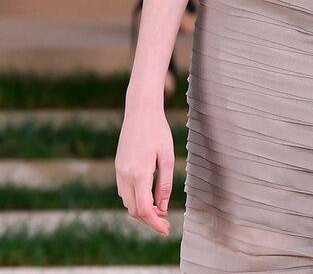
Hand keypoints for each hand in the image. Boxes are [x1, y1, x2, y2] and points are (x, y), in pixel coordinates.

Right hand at [115, 103, 174, 235]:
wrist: (140, 110)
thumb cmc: (157, 131)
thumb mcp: (167, 157)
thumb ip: (165, 184)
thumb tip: (162, 208)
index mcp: (138, 173)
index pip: (144, 209)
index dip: (155, 223)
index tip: (166, 230)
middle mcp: (125, 175)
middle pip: (134, 209)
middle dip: (149, 219)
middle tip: (165, 222)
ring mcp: (119, 171)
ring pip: (127, 202)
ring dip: (141, 209)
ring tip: (159, 208)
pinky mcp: (118, 166)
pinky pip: (124, 191)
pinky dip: (135, 198)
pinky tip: (148, 195)